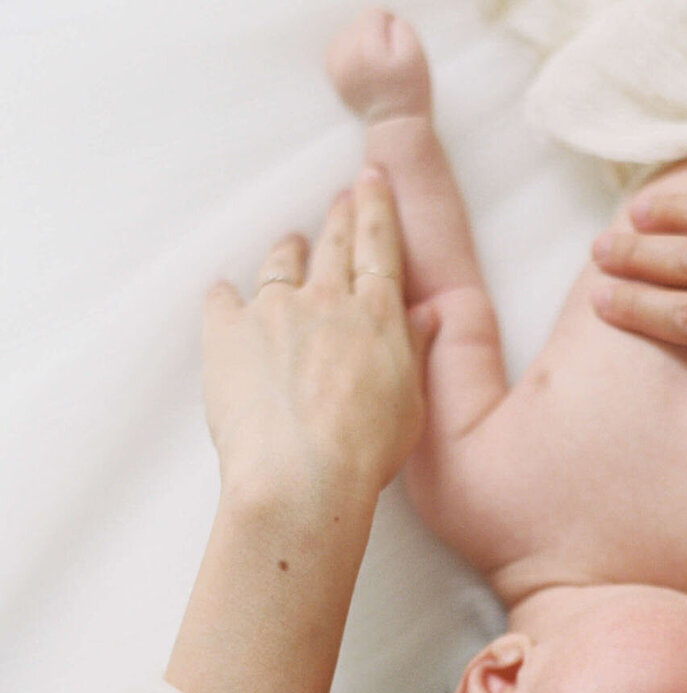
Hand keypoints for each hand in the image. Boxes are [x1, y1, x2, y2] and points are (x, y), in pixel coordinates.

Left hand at [203, 166, 432, 503]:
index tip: (370, 181)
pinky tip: (223, 292)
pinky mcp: (227, 333)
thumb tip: (424, 317)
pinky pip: (222, 300)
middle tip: (340, 199)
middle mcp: (325, 300)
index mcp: (376, 316)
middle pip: (333, 245)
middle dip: (339, 217)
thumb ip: (412, 353)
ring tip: (289, 244)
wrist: (301, 475)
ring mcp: (272, 312)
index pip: (378, 248)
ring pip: (280, 265)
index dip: (375, 210)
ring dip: (287, 251)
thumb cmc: (363, 452)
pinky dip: (225, 294)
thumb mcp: (410, 406)